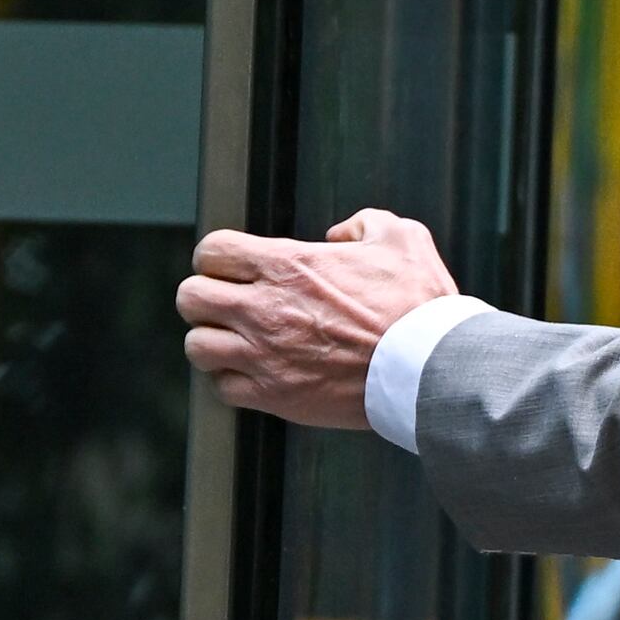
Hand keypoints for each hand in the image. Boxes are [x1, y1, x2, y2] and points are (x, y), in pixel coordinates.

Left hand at [179, 210, 456, 430]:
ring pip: (197, 345)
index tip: (234, 268)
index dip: (218, 257)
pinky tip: (258, 374)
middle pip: (189, 296)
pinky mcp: (275, 395)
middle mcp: (266, 308)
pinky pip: (223, 388)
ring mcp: (266, 355)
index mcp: (288, 264)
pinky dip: (234, 381)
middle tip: (231, 305)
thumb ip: (364, 223)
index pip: (211, 251)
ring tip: (238, 343)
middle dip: (207, 297)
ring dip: (215, 341)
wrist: (430, 368)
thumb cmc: (418, 304)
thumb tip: (339, 236)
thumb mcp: (401, 237)